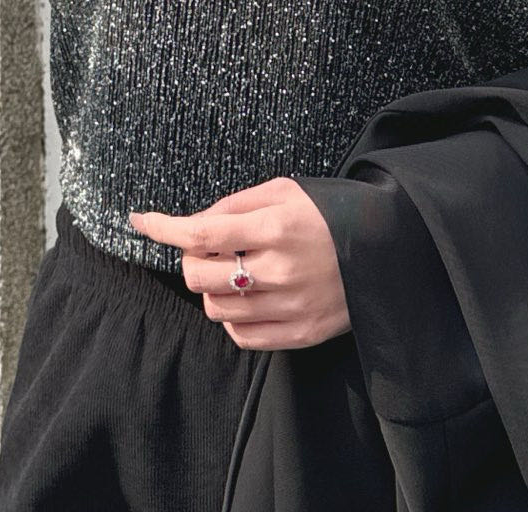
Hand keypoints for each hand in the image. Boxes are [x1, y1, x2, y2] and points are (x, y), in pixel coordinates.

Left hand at [129, 176, 350, 350]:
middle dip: (190, 260)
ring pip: (215, 308)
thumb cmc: (329, 213)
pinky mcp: (301, 335)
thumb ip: (235, 205)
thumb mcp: (284, 191)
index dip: (163, 227)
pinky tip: (245, 297)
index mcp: (275, 227)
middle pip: (198, 277)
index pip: (202, 233)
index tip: (140, 220)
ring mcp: (290, 307)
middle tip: (207, 248)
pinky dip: (231, 317)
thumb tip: (193, 224)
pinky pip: (242, 337)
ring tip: (233, 270)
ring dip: (210, 288)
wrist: (387, 251)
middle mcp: (280, 271)